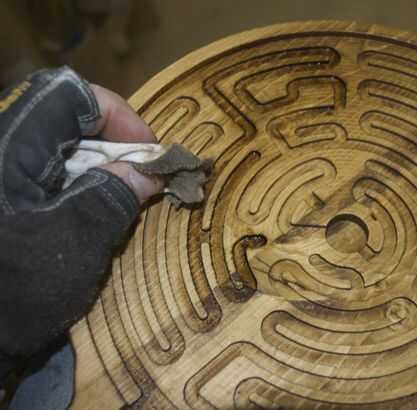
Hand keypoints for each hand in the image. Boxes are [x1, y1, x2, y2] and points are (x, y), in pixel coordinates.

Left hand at [0, 67, 161, 362]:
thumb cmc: (11, 293)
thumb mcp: (71, 245)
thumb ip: (112, 197)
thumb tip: (149, 170)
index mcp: (5, 150)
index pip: (65, 96)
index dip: (116, 115)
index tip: (149, 152)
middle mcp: (0, 151)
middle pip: (63, 119)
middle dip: (111, 146)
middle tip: (140, 180)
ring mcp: (1, 173)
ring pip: (57, 146)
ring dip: (97, 168)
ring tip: (119, 202)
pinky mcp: (2, 194)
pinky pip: (45, 172)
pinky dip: (77, 185)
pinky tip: (89, 215)